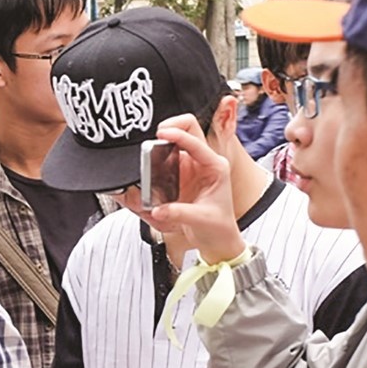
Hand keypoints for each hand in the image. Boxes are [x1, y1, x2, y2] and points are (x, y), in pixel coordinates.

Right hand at [145, 115, 244, 263]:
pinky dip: (156, 159)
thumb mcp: (200, 219)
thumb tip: (157, 209)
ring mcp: (191, 167)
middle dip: (172, 127)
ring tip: (149, 151)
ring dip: (162, 143)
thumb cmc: (218, 227)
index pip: (196, 143)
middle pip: (188, 131)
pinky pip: (165, 160)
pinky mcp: (180, 176)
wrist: (218, 240)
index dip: (178, 135)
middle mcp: (204, 163)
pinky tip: (149, 166)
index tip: (162, 132)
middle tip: (155, 135)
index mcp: (216, 167)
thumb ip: (178, 213)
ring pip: (174, 144)